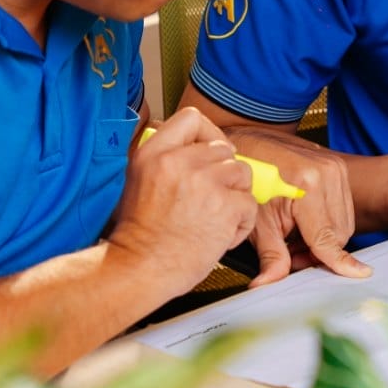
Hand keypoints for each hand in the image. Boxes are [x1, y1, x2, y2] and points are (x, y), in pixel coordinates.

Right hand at [110, 107, 256, 289]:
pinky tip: (221, 235)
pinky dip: (241, 223)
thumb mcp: (137, 181)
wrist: (138, 269)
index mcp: (154, 153)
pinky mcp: (224, 206)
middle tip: (212, 198)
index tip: (209, 153)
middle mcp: (178, 161)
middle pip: (223, 149)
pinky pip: (250, 203)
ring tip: (216, 217)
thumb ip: (163, 159)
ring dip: (235, 196)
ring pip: (242, 173)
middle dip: (224, 174)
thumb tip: (194, 147)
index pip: (191, 118)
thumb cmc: (139, 236)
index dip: (208, 134)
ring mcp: (203, 182)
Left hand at [230, 128, 370, 286]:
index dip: (338, 260)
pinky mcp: (337, 165)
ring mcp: (335, 166)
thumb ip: (270, 256)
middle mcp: (328, 172)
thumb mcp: (256, 222)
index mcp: (308, 185)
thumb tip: (267, 285)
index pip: (327, 236)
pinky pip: (342, 205)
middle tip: (290, 252)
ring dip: (323, 236)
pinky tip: (303, 220)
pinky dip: (326, 220)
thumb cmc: (249, 179)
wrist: (248, 143)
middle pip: (339, 233)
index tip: (358, 274)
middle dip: (318, 251)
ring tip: (293, 233)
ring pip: (343, 221)